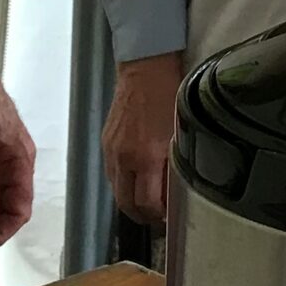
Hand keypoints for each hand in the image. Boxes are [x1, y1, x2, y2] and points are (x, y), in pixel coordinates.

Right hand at [102, 53, 182, 224]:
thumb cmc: (169, 94)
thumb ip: (176, 163)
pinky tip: (138, 180)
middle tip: (159, 218)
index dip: (158, 217)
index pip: (146, 204)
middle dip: (142, 216)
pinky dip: (124, 183)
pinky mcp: (106, 143)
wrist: (145, 67)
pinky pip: (112, 174)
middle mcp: (124, 158)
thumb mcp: (180, 131)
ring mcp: (111, 151)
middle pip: (126, 204)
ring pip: (116, 191)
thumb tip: (176, 190)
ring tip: (150, 201)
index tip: (169, 218)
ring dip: (131, 201)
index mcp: (146, 156)